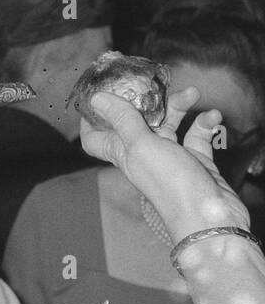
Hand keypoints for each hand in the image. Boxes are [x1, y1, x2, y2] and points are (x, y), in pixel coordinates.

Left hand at [80, 89, 247, 238]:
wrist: (211, 219)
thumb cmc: (171, 185)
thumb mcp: (141, 145)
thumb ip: (122, 120)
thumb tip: (97, 99)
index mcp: (122, 153)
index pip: (95, 138)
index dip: (92, 119)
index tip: (97, 96)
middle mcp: (143, 154)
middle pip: (137, 122)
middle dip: (147, 102)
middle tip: (157, 84)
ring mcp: (170, 158)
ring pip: (170, 125)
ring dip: (180, 107)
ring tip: (193, 93)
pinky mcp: (196, 162)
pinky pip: (197, 137)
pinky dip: (204, 124)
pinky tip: (212, 116)